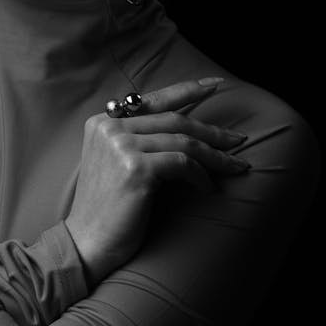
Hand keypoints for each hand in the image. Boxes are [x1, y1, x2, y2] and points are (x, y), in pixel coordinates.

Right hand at [65, 77, 250, 285]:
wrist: (86, 242)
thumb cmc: (107, 207)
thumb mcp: (115, 161)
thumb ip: (137, 137)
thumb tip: (184, 122)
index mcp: (102, 121)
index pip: (153, 100)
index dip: (187, 90)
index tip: (215, 84)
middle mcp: (110, 127)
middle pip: (174, 120)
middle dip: (212, 130)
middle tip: (238, 139)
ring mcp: (121, 146)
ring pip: (184, 141)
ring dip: (216, 156)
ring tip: (235, 166)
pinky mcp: (135, 168)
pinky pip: (183, 163)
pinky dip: (201, 176)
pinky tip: (208, 189)